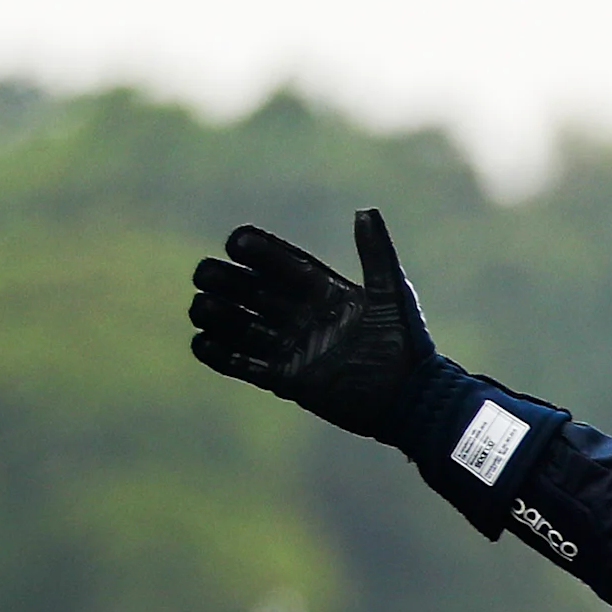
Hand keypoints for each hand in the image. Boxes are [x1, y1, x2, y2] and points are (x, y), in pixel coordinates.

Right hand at [188, 209, 440, 440]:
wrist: (409, 400)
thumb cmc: (407, 346)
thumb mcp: (392, 297)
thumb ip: (377, 256)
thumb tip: (367, 210)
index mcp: (322, 290)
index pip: (279, 262)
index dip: (256, 251)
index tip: (237, 243)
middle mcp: (300, 314)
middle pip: (247, 290)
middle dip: (223, 280)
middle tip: (208, 276)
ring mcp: (290, 346)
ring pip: (238, 324)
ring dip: (216, 315)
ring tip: (204, 308)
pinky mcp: (285, 378)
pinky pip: (241, 364)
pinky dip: (218, 355)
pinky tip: (202, 343)